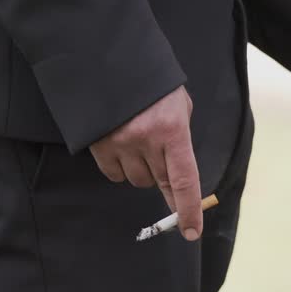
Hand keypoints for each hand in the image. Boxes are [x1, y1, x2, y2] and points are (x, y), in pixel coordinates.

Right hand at [90, 86, 202, 240]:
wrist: (107, 60)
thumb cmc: (150, 82)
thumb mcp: (177, 102)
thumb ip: (180, 134)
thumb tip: (177, 166)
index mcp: (172, 129)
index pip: (184, 180)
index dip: (188, 209)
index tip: (190, 231)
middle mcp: (147, 140)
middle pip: (160, 182)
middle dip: (165, 179)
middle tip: (161, 160)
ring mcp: (121, 144)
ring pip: (137, 180)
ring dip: (141, 170)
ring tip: (138, 140)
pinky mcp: (99, 146)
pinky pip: (114, 174)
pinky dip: (120, 167)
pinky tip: (120, 145)